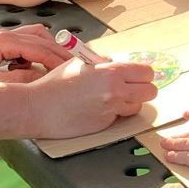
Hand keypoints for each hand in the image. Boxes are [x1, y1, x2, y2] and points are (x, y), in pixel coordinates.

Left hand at [0, 24, 70, 81]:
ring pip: (36, 35)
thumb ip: (21, 79)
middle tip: (74, 65)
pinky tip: (35, 67)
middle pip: (41, 37)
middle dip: (58, 51)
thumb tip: (43, 76)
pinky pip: (27, 42)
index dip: (57, 59)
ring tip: (59, 65)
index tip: (70, 69)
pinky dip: (37, 51)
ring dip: (49, 48)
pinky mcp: (1, 44)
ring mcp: (2, 38)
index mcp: (3, 42)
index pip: (39, 48)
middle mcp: (4, 35)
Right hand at [25, 57, 157, 138]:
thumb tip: (116, 62)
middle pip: (150, 91)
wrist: (37, 108)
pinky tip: (97, 109)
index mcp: (112, 72)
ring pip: (137, 106)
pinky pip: (119, 117)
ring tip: (110, 99)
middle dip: (142, 90)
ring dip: (129, 103)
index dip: (142, 74)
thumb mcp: (80, 63)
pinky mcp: (105, 125)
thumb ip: (103, 62)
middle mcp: (116, 91)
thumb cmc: (54, 84)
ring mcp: (111, 110)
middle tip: (129, 88)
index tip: (136, 76)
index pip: (147, 72)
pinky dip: (114, 114)